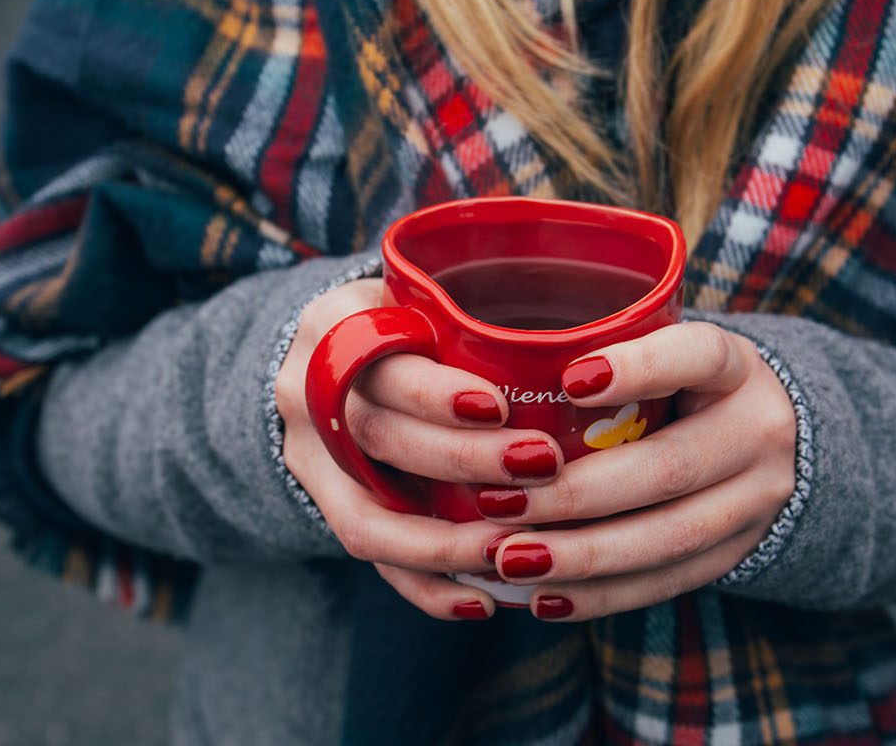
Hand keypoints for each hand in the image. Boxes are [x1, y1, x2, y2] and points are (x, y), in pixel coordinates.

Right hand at [273, 278, 566, 620]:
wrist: (327, 354)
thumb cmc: (407, 319)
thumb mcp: (422, 295)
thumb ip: (473, 315)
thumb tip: (589, 347)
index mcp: (335, 324)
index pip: (379, 360)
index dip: (434, 393)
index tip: (499, 406)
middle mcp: (306, 391)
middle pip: (378, 436)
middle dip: (461, 461)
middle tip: (541, 466)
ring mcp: (307, 456)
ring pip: (366, 515)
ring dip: (445, 542)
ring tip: (515, 551)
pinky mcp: (322, 505)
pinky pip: (370, 558)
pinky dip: (426, 585)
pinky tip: (482, 601)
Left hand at [481, 321, 798, 619]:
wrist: (774, 441)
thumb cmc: (684, 385)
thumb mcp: (667, 351)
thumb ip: (608, 354)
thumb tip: (495, 369)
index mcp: (736, 368)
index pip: (698, 356)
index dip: (639, 368)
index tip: (569, 380)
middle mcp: (758, 432)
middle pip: (670, 468)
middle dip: (577, 494)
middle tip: (498, 503)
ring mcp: (756, 500)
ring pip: (670, 538)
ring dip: (582, 556)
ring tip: (511, 559)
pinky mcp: (738, 553)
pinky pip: (667, 581)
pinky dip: (602, 594)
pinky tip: (544, 597)